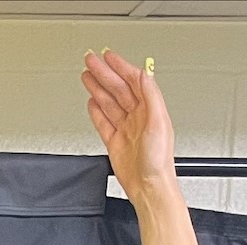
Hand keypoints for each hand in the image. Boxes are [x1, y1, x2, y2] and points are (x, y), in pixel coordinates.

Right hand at [79, 49, 176, 209]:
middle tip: (90, 61)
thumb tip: (144, 75)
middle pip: (118, 89)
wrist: (149, 187)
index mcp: (150, 109)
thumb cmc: (158, 161)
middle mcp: (138, 117)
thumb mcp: (159, 122)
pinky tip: (91, 102)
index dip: (120, 67)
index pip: (133, 81)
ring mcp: (125, 129)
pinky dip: (96, 111)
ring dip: (98, 87)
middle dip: (104, 73)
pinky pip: (103, 122)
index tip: (109, 56)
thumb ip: (152, 96)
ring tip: (87, 75)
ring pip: (109, 102)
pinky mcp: (115, 142)